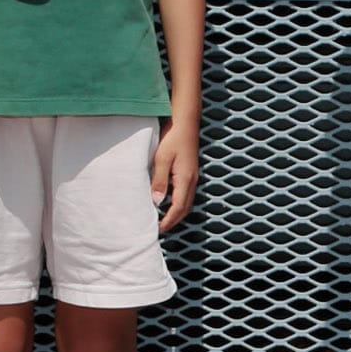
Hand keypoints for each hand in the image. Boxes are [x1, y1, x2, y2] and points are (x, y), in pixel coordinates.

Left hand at [152, 118, 199, 232]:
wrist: (185, 121)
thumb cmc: (172, 137)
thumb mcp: (161, 159)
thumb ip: (159, 181)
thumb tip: (158, 202)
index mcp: (185, 179)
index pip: (178, 207)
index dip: (169, 220)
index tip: (159, 229)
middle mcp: (192, 180)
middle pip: (185, 208)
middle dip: (174, 220)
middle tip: (160, 228)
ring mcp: (193, 176)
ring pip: (187, 201)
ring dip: (177, 212)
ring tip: (164, 218)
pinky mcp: (190, 171)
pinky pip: (186, 193)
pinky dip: (179, 202)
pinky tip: (169, 201)